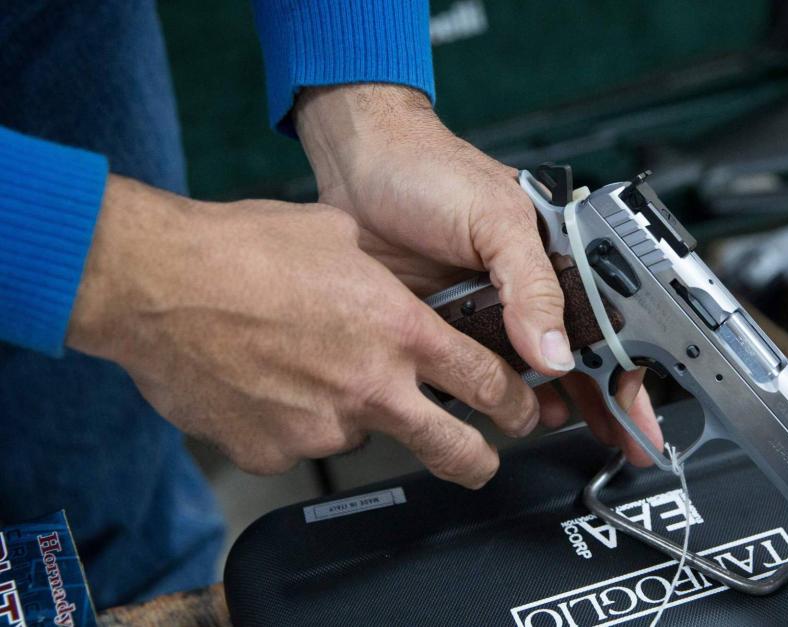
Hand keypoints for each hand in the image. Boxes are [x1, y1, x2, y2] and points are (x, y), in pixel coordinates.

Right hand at [67, 176, 546, 487]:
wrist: (157, 282)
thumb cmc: (240, 250)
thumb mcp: (334, 236)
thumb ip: (380, 275)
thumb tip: (394, 284)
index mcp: (398, 330)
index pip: (484, 380)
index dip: (514, 401)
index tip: (521, 410)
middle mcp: (370, 387)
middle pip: (452, 447)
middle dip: (479, 459)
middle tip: (483, 459)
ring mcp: (322, 426)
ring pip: (361, 433)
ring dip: (351, 411)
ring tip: (306, 366)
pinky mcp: (273, 452)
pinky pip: (300, 441)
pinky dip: (293, 420)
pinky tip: (267, 382)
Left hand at [294, 84, 662, 464]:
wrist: (359, 165)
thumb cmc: (429, 169)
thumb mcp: (496, 220)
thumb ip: (532, 286)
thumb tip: (558, 351)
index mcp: (556, 251)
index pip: (609, 316)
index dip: (627, 363)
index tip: (633, 407)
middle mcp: (526, 283)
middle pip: (577, 350)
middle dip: (602, 397)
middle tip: (619, 442)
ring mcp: (487, 305)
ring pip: (528, 366)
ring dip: (548, 401)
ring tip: (559, 430)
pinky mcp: (447, 321)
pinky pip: (476, 367)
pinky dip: (490, 395)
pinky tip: (502, 415)